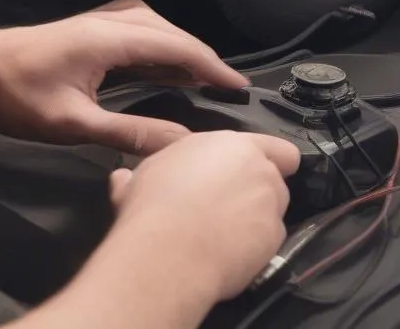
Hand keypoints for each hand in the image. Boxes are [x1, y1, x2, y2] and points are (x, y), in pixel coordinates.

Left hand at [0, 0, 248, 153]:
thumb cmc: (17, 94)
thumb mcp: (73, 123)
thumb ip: (128, 131)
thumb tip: (174, 139)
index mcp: (111, 39)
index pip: (178, 48)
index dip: (212, 67)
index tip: (236, 86)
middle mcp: (111, 22)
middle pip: (172, 34)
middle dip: (203, 58)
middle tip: (227, 87)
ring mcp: (101, 22)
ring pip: (157, 29)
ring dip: (183, 51)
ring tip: (204, 78)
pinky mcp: (92, 29)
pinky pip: (140, 32)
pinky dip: (161, 47)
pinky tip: (165, 64)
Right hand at [108, 131, 300, 302]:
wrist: (167, 250)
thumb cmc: (155, 203)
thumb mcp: (142, 175)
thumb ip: (147, 172)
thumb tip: (123, 179)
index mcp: (230, 144)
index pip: (276, 146)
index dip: (270, 160)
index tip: (252, 175)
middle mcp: (258, 168)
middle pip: (275, 179)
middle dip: (258, 192)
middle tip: (228, 209)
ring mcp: (270, 204)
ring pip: (274, 210)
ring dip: (257, 219)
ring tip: (225, 234)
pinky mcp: (273, 238)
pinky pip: (269, 241)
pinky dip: (254, 248)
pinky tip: (228, 254)